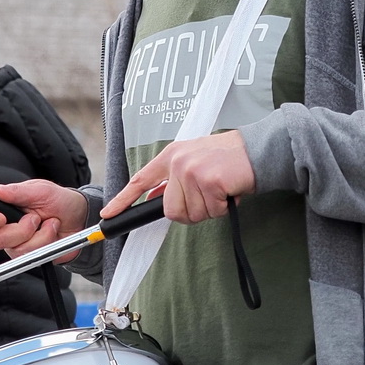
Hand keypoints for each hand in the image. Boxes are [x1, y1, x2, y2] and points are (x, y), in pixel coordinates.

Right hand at [0, 178, 88, 258]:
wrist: (81, 218)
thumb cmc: (59, 201)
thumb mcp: (40, 190)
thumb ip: (14, 191)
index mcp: (3, 209)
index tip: (0, 217)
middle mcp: (6, 228)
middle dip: (20, 230)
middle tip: (35, 218)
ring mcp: (17, 244)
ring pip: (16, 250)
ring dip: (39, 236)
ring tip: (50, 223)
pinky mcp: (30, 256)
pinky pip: (31, 257)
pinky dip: (46, 243)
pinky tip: (53, 233)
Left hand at [104, 132, 254, 224]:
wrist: (255, 150)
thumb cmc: (226, 159)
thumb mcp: (193, 160)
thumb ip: (174, 179)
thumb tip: (156, 200)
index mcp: (170, 156)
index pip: (140, 181)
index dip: (123, 200)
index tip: (108, 214)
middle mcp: (178, 162)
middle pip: (171, 210)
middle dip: (191, 212)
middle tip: (208, 198)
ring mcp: (192, 171)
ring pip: (192, 214)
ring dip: (210, 209)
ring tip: (220, 191)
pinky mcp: (209, 181)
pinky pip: (211, 211)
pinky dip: (223, 208)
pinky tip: (229, 192)